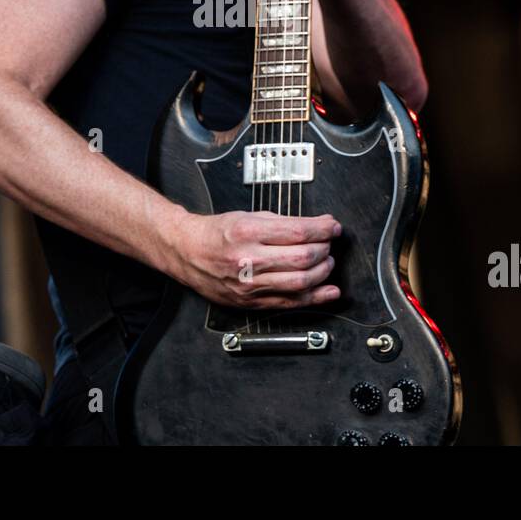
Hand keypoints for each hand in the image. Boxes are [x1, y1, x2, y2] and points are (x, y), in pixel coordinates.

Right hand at [167, 210, 342, 308]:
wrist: (187, 252)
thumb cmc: (217, 233)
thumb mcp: (248, 216)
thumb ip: (285, 222)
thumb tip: (318, 224)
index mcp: (247, 232)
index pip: (297, 232)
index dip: (322, 229)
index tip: (332, 226)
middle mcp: (248, 259)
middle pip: (301, 258)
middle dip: (324, 249)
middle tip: (329, 243)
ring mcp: (249, 284)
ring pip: (299, 282)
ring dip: (322, 272)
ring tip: (327, 262)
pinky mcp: (251, 302)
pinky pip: (289, 303)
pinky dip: (314, 298)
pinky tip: (329, 291)